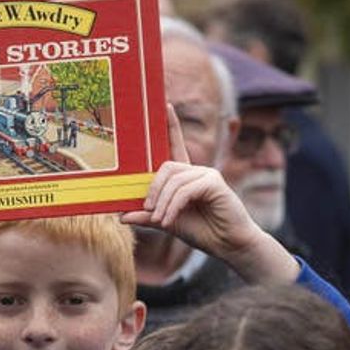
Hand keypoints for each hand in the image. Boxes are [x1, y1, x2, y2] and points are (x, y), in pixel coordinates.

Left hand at [122, 104, 298, 283]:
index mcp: (186, 177)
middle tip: (148, 211)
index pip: (177, 145)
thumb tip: (121, 216)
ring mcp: (207, 175)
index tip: (166, 104)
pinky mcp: (214, 183)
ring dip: (162, 203)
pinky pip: (185, 190)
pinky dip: (173, 206)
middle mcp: (196, 171)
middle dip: (153, 190)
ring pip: (173, 180)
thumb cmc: (202, 232)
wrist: (228, 245)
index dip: (172, 125)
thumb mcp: (168, 222)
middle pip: (166, 167)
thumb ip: (148, 216)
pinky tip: (169, 220)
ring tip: (160, 221)